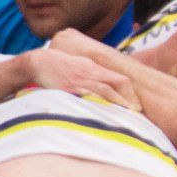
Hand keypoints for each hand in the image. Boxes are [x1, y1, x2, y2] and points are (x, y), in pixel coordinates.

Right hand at [25, 46, 140, 109]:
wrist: (39, 62)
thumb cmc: (60, 65)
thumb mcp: (81, 65)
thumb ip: (95, 74)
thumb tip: (108, 86)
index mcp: (95, 67)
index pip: (120, 78)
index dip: (131, 92)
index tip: (135, 105)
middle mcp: (91, 73)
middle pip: (117, 83)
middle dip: (129, 98)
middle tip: (136, 112)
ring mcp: (81, 80)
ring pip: (105, 90)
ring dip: (118, 102)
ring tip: (126, 114)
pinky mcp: (70, 88)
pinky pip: (88, 96)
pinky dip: (99, 103)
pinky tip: (105, 112)